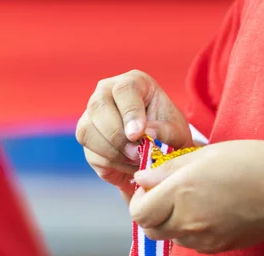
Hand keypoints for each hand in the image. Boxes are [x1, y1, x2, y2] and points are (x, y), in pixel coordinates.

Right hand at [76, 70, 192, 199]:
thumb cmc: (168, 134)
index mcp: (134, 83)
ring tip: (136, 159)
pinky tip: (128, 164)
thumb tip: (148, 131)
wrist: (157, 151)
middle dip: (117, 136)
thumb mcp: (176, 132)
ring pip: (87, 131)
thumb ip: (166, 131)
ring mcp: (91, 113)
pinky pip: (90, 152)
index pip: (124, 90)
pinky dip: (111, 163)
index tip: (137, 134)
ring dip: (113, 152)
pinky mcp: (86, 136)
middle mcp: (106, 92)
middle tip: (137, 153)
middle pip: (98, 107)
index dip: (129, 112)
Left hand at [129, 140, 263, 252]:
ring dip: (172, 221)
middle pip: (150, 229)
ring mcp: (203, 239)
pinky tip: (212, 210)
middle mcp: (188, 221)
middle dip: (153, 213)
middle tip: (170, 193)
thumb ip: (168, 169)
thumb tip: (142, 179)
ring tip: (196, 199)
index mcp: (182, 193)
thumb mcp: (206, 155)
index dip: (140, 199)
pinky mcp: (218, 248)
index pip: (139, 212)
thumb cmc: (252, 163)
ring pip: (171, 236)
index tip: (154, 185)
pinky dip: (192, 229)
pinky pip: (191, 242)